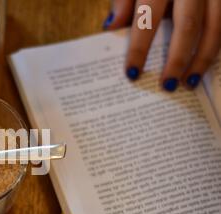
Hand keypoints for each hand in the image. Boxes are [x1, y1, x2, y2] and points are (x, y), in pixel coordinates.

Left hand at [104, 0, 220, 90]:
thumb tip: (111, 26)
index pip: (147, 19)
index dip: (140, 49)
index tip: (132, 74)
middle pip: (188, 25)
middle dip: (177, 59)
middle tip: (167, 86)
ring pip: (215, 26)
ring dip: (203, 58)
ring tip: (190, 83)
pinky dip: (217, 45)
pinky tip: (207, 63)